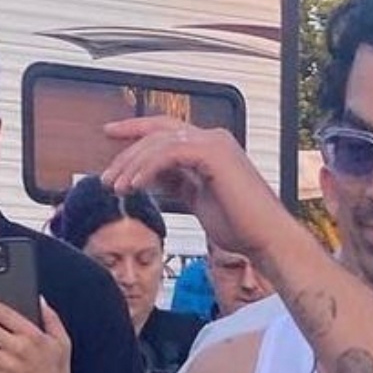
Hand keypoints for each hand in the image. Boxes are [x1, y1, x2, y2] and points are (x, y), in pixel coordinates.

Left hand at [102, 120, 282, 261]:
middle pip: (157, 133)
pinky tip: (134, 185)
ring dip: (132, 164)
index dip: (136, 134)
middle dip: (127, 151)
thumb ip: (181, 185)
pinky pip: (169, 154)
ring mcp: (214, 143)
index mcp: (210, 148)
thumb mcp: (201, 201)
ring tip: (116, 187)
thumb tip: (158, 181)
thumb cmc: (242, 228)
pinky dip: (148, 168)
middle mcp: (212, 139)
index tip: (110, 138)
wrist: (266, 239)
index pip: (166, 133)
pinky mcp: (213, 154)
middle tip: (106, 175)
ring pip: (159, 142)